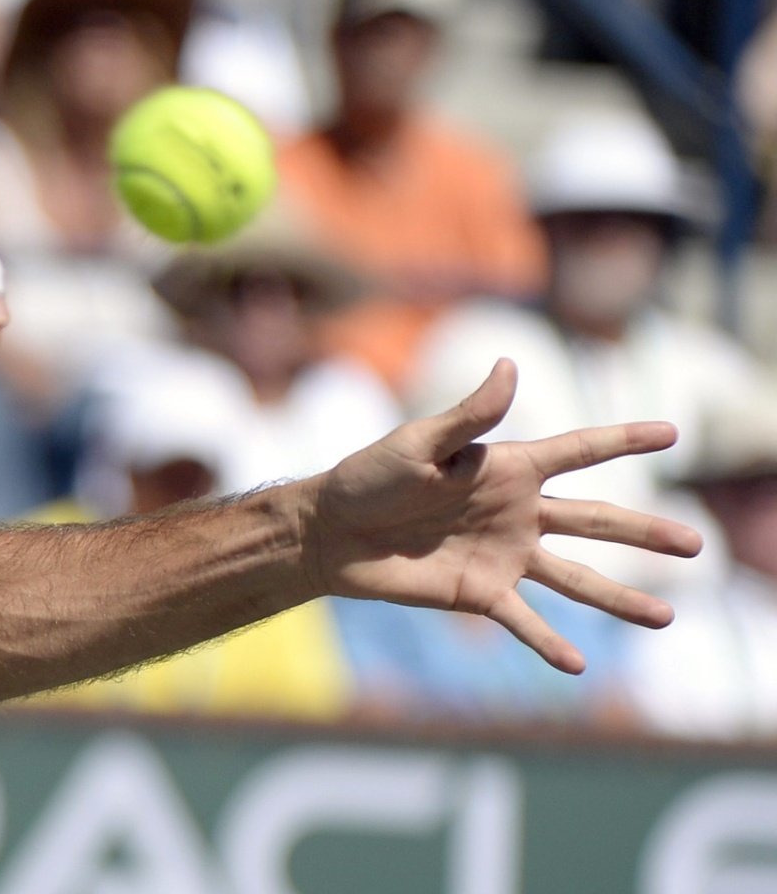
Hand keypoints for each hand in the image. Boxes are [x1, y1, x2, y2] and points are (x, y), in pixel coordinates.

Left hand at [304, 359, 702, 672]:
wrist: (331, 530)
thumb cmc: (370, 476)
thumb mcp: (419, 442)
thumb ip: (471, 416)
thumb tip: (509, 364)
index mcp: (507, 468)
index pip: (579, 451)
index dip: (624, 440)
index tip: (673, 432)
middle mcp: (516, 512)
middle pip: (596, 521)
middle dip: (646, 531)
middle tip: (698, 544)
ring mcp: (503, 555)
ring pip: (576, 579)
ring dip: (621, 599)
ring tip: (668, 618)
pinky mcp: (479, 593)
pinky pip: (524, 621)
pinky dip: (549, 642)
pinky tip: (580, 665)